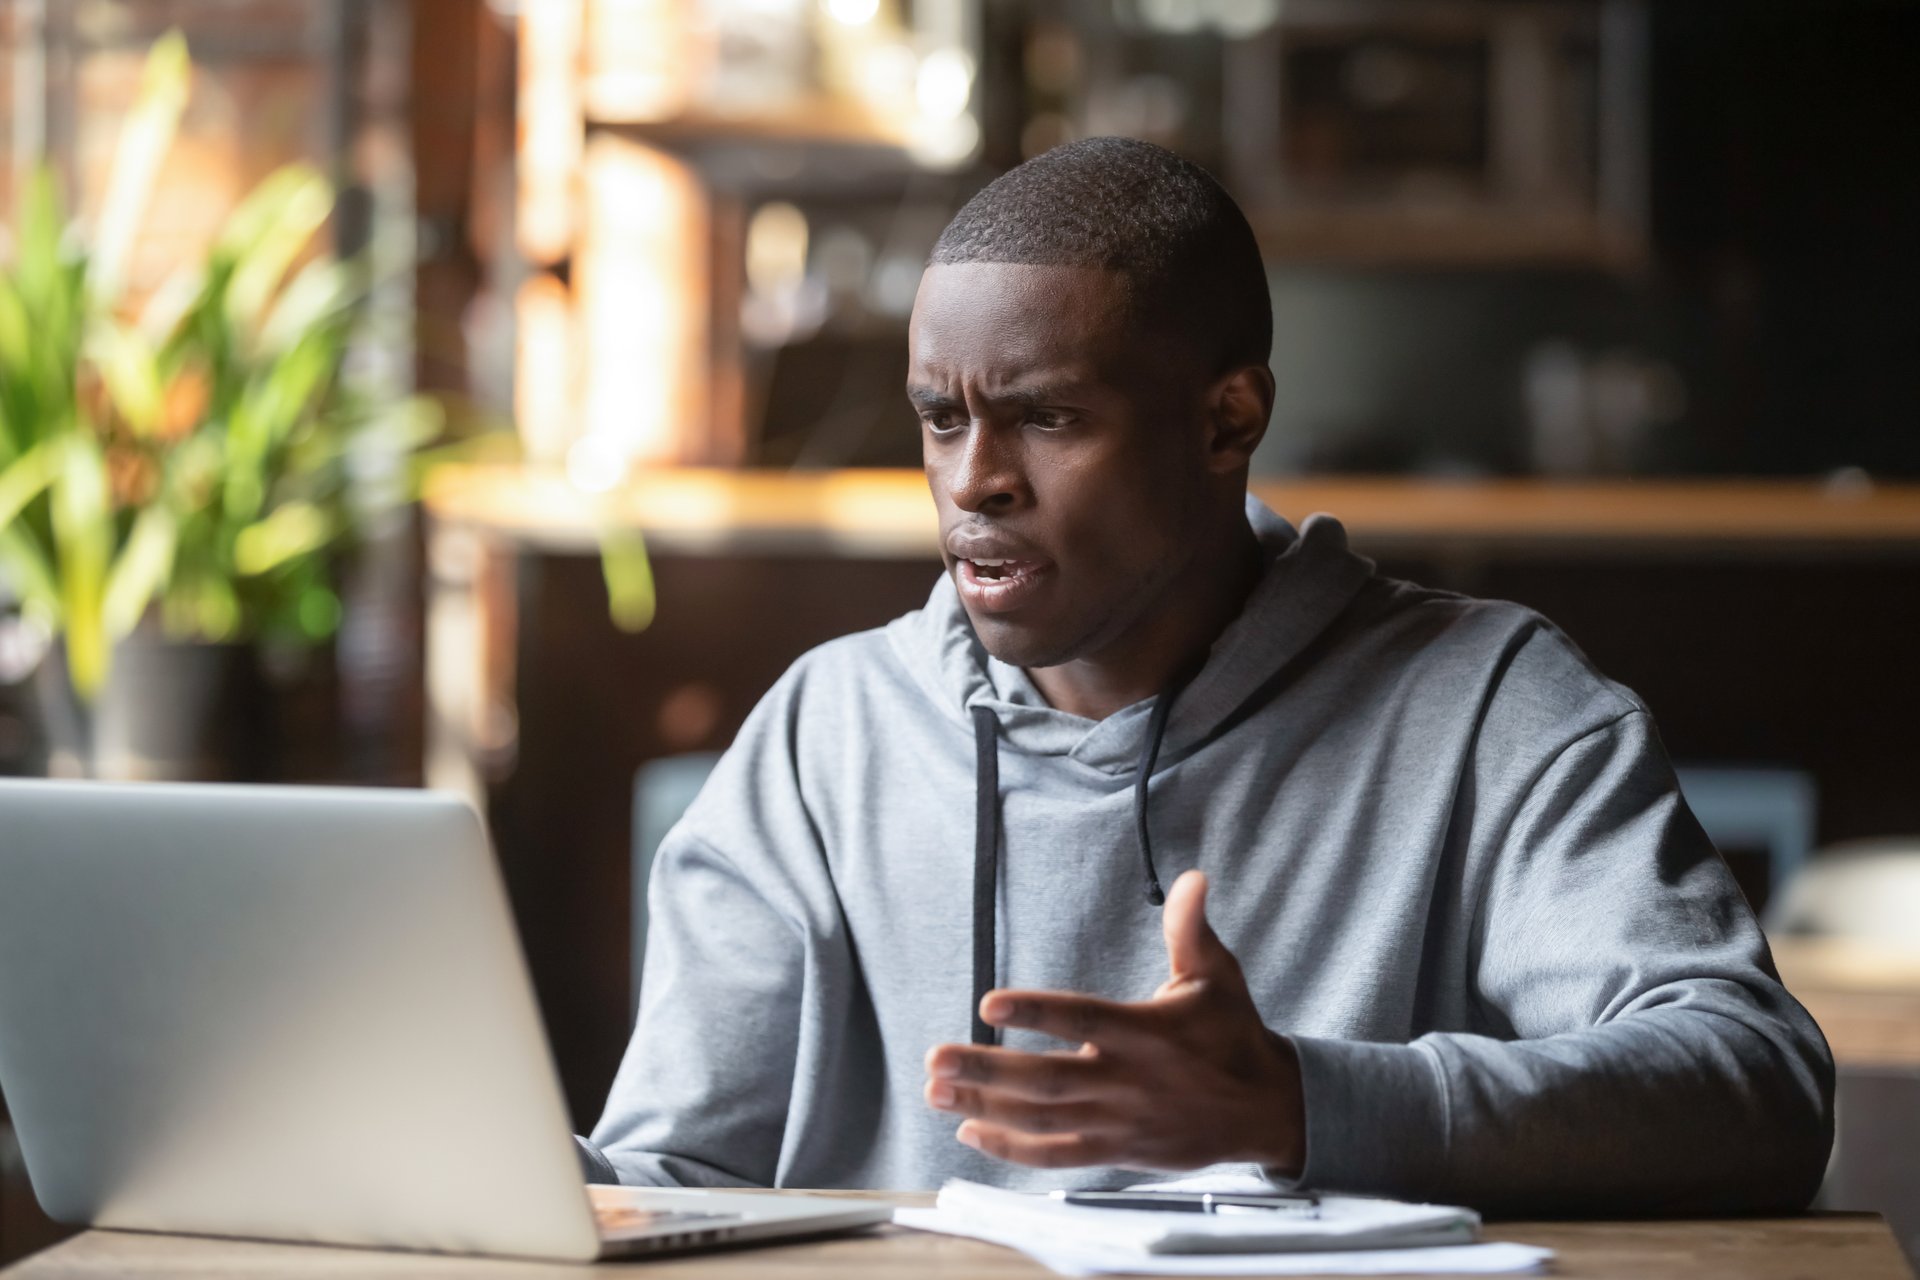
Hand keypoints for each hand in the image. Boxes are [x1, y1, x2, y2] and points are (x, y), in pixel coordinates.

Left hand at [923, 869, 1304, 1173]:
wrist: (1267, 1110)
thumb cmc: (1233, 1034)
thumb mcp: (1217, 976)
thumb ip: (1192, 930)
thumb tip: (1193, 877)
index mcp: (1148, 1033)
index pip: (1084, 1019)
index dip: (1036, 1012)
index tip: (988, 1000)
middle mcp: (1128, 1081)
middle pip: (1047, 1079)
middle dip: (986, 1069)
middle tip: (933, 1058)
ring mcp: (1120, 1122)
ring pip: (1043, 1119)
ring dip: (985, 1106)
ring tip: (935, 1090)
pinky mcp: (1118, 1152)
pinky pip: (1058, 1156)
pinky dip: (1013, 1148)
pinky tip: (971, 1130)